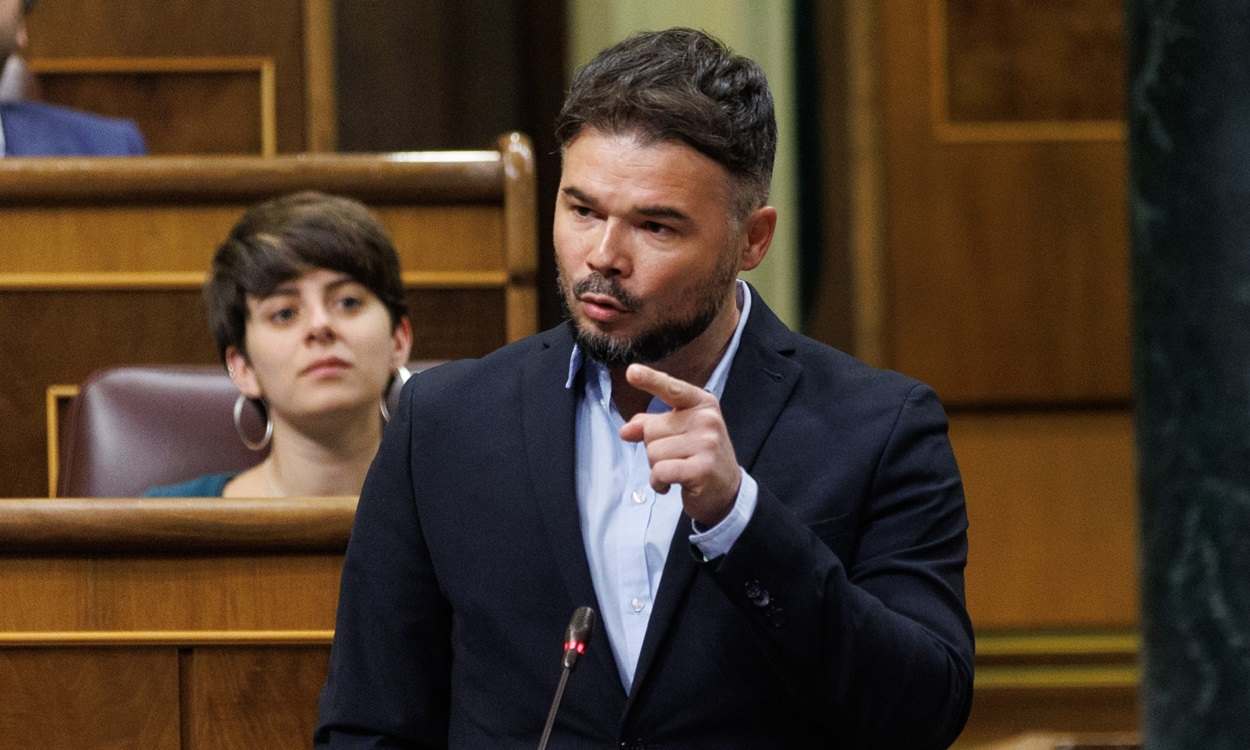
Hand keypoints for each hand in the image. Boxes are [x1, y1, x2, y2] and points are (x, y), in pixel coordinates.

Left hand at [618, 363, 741, 526]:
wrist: (727, 490)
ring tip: (676, 471)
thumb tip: (625, 431)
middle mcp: (707, 419)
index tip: (631, 371)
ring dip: (656, 468)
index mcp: (702, 404)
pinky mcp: (702, 468)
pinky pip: (660, 471)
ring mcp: (707, 443)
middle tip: (676, 458)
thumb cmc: (698, 456)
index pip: (672, 389)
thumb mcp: (678, 433)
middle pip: (651, 429)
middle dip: (654, 448)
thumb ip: (651, 425)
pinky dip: (658, 482)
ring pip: (653, 452)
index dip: (650, 380)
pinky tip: (671, 484)